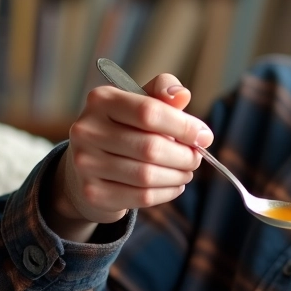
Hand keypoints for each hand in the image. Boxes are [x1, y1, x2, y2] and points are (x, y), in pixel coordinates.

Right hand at [44, 73, 211, 240]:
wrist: (87, 165)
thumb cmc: (124, 128)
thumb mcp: (141, 102)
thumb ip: (163, 93)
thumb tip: (182, 95)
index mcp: (101, 101)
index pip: (149, 112)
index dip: (183, 126)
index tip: (205, 136)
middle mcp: (87, 130)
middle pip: (151, 148)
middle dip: (184, 156)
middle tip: (196, 158)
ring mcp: (86, 164)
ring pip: (147, 176)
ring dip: (178, 176)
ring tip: (186, 171)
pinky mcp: (93, 193)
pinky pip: (141, 197)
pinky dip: (167, 192)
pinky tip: (175, 185)